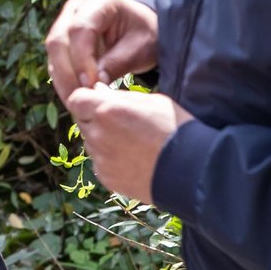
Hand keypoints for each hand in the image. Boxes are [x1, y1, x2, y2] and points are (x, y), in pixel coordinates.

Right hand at [45, 0, 158, 95]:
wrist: (143, 29)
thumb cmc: (145, 35)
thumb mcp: (139, 48)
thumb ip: (117, 63)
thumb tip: (93, 85)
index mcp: (98, 2)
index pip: (79, 29)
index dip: (82, 58)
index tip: (92, 84)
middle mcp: (75, 8)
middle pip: (58, 40)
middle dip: (66, 72)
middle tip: (79, 98)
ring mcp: (65, 21)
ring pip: (53, 51)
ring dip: (62, 78)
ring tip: (76, 101)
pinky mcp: (63, 38)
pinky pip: (56, 59)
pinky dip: (63, 77)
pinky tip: (74, 94)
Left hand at [65, 87, 191, 205]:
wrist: (194, 171)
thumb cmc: (177, 129)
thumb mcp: (151, 100)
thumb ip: (120, 96)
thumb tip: (98, 91)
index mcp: (106, 110)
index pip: (76, 99)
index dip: (87, 99)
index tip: (101, 102)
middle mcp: (97, 134)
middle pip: (83, 121)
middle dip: (96, 119)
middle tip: (122, 124)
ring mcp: (101, 158)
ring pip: (92, 143)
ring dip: (104, 140)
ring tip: (134, 144)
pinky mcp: (107, 178)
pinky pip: (101, 163)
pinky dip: (111, 160)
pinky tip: (135, 160)